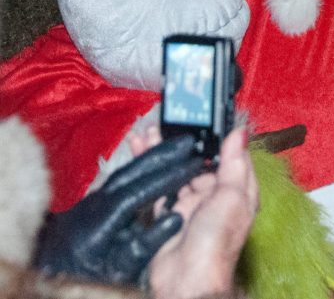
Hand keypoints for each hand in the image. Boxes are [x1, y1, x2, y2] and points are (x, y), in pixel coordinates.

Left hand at [34, 133, 203, 284]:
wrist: (53, 278)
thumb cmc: (85, 278)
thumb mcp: (117, 271)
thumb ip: (145, 247)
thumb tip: (176, 219)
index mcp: (97, 225)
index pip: (137, 192)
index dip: (167, 178)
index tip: (193, 166)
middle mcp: (91, 207)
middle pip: (130, 173)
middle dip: (161, 155)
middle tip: (188, 142)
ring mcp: (89, 202)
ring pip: (124, 172)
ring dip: (151, 156)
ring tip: (176, 145)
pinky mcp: (91, 202)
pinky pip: (119, 177)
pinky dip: (140, 165)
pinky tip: (154, 159)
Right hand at [147, 128, 258, 298]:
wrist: (187, 278)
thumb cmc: (217, 241)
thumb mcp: (232, 196)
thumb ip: (234, 163)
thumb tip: (240, 132)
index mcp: (236, 190)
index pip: (229, 156)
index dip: (216, 137)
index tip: (203, 118)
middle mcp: (214, 197)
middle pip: (198, 163)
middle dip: (183, 144)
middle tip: (169, 122)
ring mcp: (190, 206)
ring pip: (175, 172)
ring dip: (163, 154)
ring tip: (149, 133)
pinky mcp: (167, 216)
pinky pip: (157, 189)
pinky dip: (148, 173)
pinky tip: (140, 157)